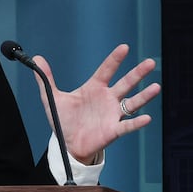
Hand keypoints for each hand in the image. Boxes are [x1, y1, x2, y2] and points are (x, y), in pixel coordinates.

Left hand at [32, 44, 160, 164]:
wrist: (67, 143)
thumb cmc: (64, 119)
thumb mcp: (52, 98)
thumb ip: (46, 79)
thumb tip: (37, 59)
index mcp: (93, 88)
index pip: (106, 70)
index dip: (114, 59)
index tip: (124, 47)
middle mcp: (107, 99)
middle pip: (126, 83)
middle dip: (137, 73)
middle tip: (149, 62)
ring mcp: (112, 114)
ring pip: (132, 102)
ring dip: (144, 96)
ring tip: (156, 87)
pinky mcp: (113, 130)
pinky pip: (127, 126)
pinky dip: (136, 122)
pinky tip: (146, 118)